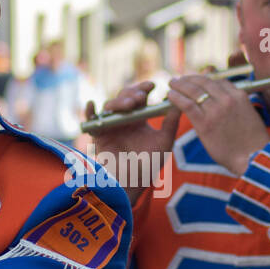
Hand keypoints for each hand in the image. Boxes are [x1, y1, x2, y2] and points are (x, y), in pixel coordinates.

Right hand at [85, 81, 179, 202]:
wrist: (132, 183)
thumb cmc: (149, 165)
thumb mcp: (164, 142)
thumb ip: (171, 123)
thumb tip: (179, 103)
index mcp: (140, 119)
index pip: (140, 97)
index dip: (144, 88)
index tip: (152, 85)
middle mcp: (124, 120)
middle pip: (124, 97)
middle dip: (132, 93)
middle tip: (140, 97)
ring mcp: (111, 126)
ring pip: (110, 106)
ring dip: (118, 102)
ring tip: (129, 105)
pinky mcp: (98, 135)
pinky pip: (91, 121)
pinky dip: (89, 112)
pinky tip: (91, 105)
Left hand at [165, 74, 268, 175]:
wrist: (253, 157)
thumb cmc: (252, 141)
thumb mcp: (248, 114)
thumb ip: (234, 105)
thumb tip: (222, 102)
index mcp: (239, 95)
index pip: (218, 81)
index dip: (204, 79)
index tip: (195, 81)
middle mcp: (227, 99)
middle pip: (204, 82)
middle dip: (189, 79)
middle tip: (179, 79)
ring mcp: (216, 110)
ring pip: (193, 91)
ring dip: (180, 85)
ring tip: (172, 84)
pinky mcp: (205, 123)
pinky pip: (187, 105)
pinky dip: (177, 98)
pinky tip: (170, 96)